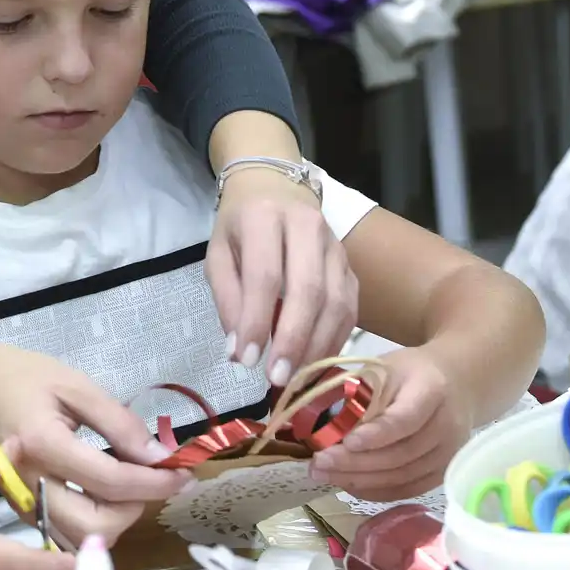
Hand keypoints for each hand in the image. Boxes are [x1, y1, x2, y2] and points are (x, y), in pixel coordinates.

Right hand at [0, 343, 188, 542]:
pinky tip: (105, 495)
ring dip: (115, 522)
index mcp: (43, 445)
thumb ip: (118, 422)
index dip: (155, 482)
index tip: (183, 473)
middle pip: (96, 528)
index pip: (112, 482)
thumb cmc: (17, 377)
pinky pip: (64, 534)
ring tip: (129, 486)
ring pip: (80, 541)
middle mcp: (31, 484)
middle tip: (150, 480)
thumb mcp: (73, 384)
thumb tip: (157, 456)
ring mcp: (23, 504)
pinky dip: (94, 524)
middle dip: (134, 509)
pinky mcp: (21, 511)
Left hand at [208, 167, 357, 386]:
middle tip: (277, 377)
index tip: (247, 360)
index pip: (265, 276)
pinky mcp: (350, 265)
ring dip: (318, 345)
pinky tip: (318, 363)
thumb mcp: (219, 256)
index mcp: (265, 218)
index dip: (258, 321)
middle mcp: (307, 226)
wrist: (275, 190)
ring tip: (297, 378)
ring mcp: (335, 245)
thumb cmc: (240, 228)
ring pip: (336, 301)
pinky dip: (336, 340)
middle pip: (308, 289)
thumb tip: (238, 352)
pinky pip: (351, 307)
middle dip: (293, 339)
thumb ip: (228, 300)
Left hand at [310, 350, 472, 500]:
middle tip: (319, 463)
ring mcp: (448, 454)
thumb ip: (357, 393)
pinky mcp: (441, 474)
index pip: (405, 419)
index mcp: (432, 390)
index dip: (376, 434)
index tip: (345, 441)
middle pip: (400, 453)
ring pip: (401, 477)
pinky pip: (405, 489)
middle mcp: (447, 426)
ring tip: (323, 475)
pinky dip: (374, 490)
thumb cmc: (409, 374)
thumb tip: (317, 419)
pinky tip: (347, 483)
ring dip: (359, 480)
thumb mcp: (383, 368)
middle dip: (355, 462)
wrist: (455, 384)